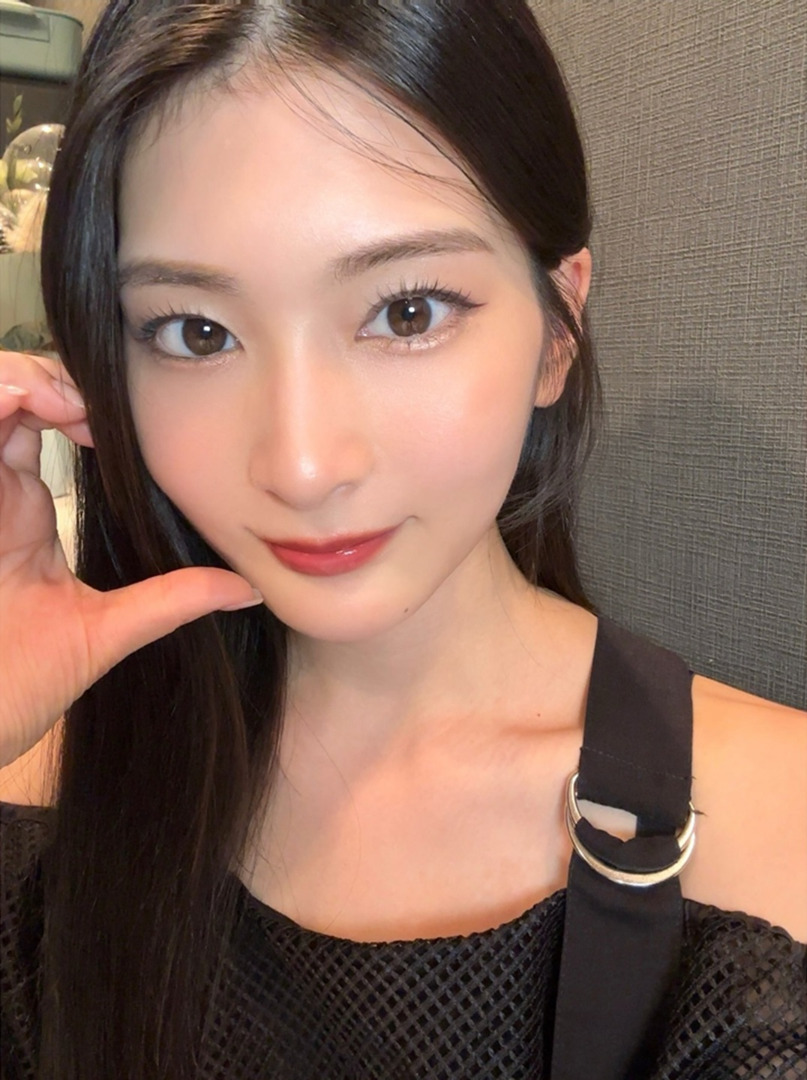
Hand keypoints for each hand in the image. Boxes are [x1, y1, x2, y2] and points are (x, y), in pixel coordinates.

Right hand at [0, 352, 261, 767]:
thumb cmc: (18, 687)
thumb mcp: (106, 631)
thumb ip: (172, 600)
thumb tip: (247, 589)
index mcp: (21, 511)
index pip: (39, 418)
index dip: (73, 399)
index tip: (109, 423)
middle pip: (9, 392)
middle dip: (48, 377)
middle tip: (89, 403)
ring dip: (19, 381)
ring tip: (63, 400)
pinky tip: (22, 405)